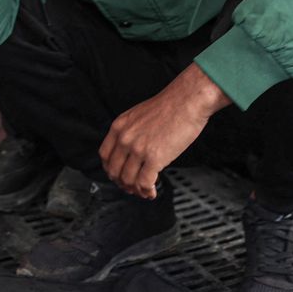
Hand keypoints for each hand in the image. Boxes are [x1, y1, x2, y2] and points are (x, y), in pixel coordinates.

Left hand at [99, 64, 231, 198]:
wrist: (187, 100)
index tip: (117, 175)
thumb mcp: (139, 115)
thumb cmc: (170, 105)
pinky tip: (152, 191)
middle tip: (131, 187)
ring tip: (144, 191)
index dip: (110, 170)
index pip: (105, 155)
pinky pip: (144, 182)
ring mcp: (138, 149)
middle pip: (114, 171)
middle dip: (122, 183)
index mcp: (120, 126)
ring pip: (128, 180)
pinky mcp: (154, 158)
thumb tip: (131, 151)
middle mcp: (125, 138)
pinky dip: (147, 191)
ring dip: (135, 190)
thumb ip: (131, 131)